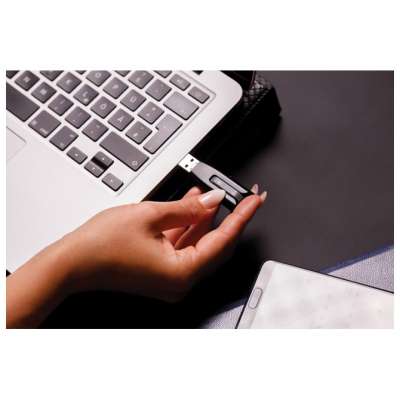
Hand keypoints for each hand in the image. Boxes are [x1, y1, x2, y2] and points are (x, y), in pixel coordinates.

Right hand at [65, 186, 264, 301]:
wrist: (72, 262)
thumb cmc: (102, 244)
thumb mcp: (151, 215)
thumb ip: (188, 208)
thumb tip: (213, 200)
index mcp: (182, 273)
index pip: (224, 240)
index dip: (243, 216)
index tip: (256, 199)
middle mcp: (180, 281)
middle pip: (216, 244)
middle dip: (230, 217)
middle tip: (244, 196)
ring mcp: (171, 277)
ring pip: (199, 243)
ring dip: (206, 217)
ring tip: (212, 192)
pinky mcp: (161, 271)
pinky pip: (184, 247)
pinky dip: (189, 226)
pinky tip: (192, 205)